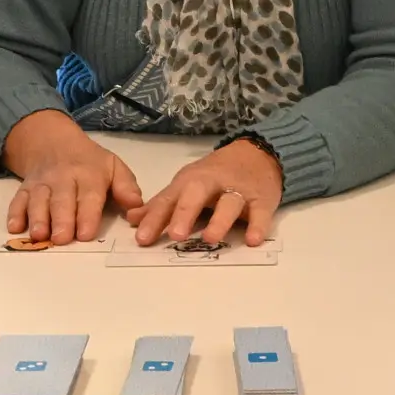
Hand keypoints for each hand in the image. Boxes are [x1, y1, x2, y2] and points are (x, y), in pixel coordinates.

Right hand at [1, 112, 146, 244]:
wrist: (54, 142)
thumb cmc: (90, 162)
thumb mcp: (113, 167)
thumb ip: (126, 187)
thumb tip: (136, 207)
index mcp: (89, 175)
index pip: (89, 196)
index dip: (87, 215)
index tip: (86, 234)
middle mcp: (63, 179)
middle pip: (61, 200)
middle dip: (61, 219)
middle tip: (62, 238)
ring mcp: (41, 184)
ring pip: (38, 200)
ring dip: (37, 218)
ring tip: (39, 235)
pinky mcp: (24, 188)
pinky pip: (18, 200)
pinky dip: (14, 213)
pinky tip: (14, 228)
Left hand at [134, 139, 283, 248]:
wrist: (258, 155)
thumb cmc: (215, 176)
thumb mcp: (187, 184)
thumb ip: (162, 204)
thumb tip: (132, 220)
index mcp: (190, 181)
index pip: (169, 200)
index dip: (155, 219)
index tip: (142, 239)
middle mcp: (212, 183)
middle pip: (197, 194)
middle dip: (185, 212)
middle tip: (175, 235)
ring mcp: (238, 190)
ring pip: (229, 203)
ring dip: (220, 220)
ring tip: (211, 239)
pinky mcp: (262, 199)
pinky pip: (261, 212)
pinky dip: (258, 225)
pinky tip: (253, 240)